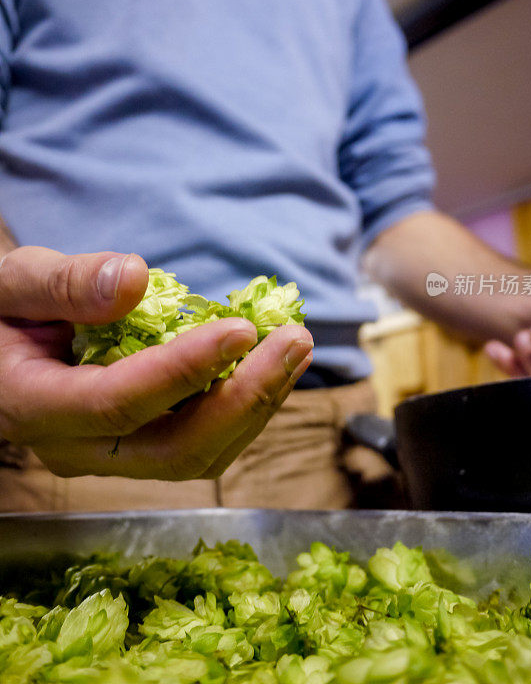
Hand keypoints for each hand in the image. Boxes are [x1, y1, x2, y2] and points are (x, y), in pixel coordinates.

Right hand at [0, 246, 312, 478]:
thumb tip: (136, 278)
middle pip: (176, 450)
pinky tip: (272, 365)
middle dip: (246, 398)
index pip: (118, 403)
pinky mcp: (140, 447)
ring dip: (258, 405)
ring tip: (296, 348)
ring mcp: (112, 456)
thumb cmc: (2, 311)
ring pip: (199, 456)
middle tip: (295, 339)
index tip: (241, 329)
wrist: (0, 351)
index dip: (184, 370)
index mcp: (34, 405)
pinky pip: (202, 442)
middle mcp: (76, 448)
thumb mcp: (15, 283)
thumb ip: (65, 284)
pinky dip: (245, 407)